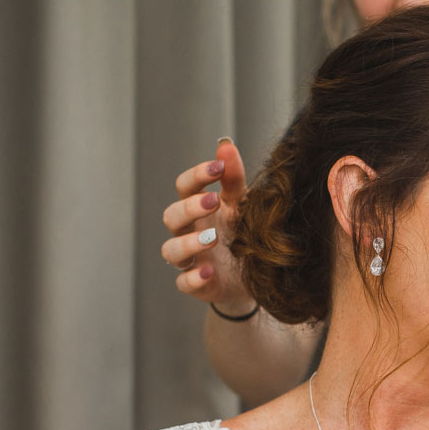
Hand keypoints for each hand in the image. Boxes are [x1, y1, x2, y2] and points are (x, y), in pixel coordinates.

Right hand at [161, 139, 251, 310]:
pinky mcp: (196, 285)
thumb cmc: (244, 232)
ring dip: (188, 242)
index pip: (184, 187)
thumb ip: (233, 178)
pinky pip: (183, 283)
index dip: (196, 176)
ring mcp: (190, 259)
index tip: (217, 168)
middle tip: (213, 201)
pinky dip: (193, 278)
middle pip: (171, 217)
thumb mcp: (242, 203)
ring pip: (170, 251)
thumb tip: (225, 144)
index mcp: (198, 208)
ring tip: (212, 237)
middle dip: (189, 208)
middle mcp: (188, 232)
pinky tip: (210, 272)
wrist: (258, 275)